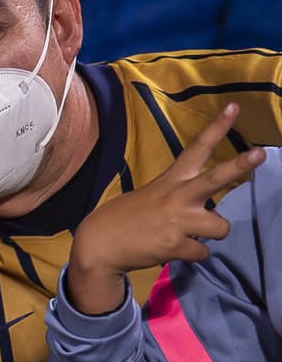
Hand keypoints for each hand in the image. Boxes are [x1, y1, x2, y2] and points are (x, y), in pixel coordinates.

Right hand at [66, 103, 264, 314]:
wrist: (99, 245)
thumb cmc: (126, 219)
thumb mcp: (150, 197)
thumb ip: (180, 200)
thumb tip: (208, 217)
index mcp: (170, 180)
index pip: (196, 149)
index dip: (217, 128)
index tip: (236, 107)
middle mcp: (177, 196)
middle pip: (216, 178)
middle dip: (240, 166)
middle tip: (261, 154)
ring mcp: (177, 221)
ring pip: (221, 227)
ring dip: (209, 234)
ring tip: (188, 235)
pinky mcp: (175, 245)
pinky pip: (202, 252)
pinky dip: (190, 254)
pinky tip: (171, 250)